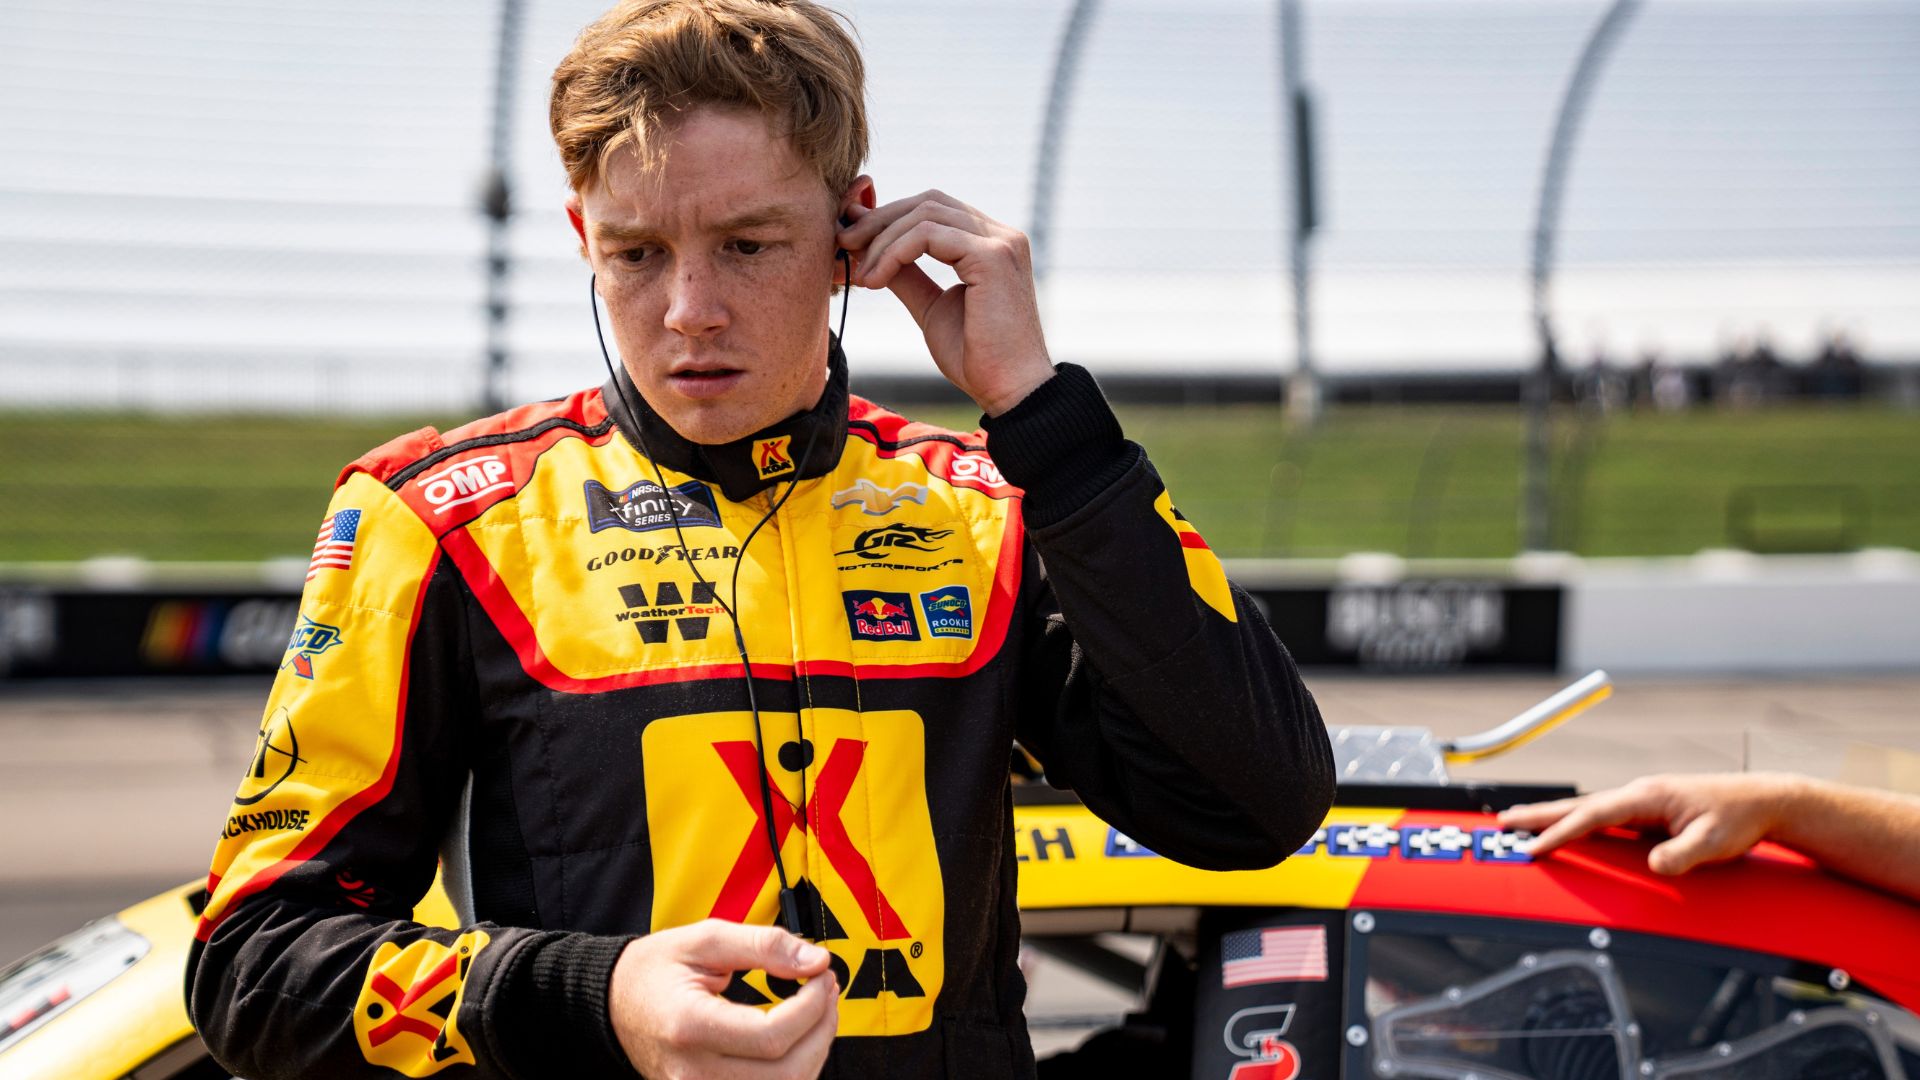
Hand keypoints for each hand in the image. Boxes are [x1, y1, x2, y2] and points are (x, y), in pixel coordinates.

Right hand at [608, 919, 837, 1079]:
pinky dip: (792, 1071)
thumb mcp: (706, 940)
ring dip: (814, 1053)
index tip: (822, 975)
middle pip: (785, 1073)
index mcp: (688, 1026)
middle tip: (827, 991)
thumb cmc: (655, 969)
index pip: (771, 1035)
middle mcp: (691, 1072)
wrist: (613, 1003)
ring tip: (816, 1012)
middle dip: (821, 1030)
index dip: (811, 1007)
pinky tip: (796, 1041)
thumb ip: (764, 946)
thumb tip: (816, 961)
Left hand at [837, 190, 1053, 415]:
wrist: (1009, 391)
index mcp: (991, 244)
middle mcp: (1000, 235)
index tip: (853, 240)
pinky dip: (895, 252)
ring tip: (862, 274)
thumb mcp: (931, 308)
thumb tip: (870, 249)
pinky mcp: (993, 256)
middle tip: (844, 242)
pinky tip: (877, 279)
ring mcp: (1000, 242)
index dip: (890, 219)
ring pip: (925, 214)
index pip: (935, 210)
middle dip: (880, 220)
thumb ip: (907, 275)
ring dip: (882, 239)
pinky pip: (928, 234)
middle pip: (928, 202)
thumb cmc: (977, 358)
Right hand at [1500, 772, 1803, 875]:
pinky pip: (1602, 818)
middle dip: (1538, 815)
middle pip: (1578, 806)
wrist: (1764, 801)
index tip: (1535, 847)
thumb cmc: (1739, 819)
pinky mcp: (1647, 811)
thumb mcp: (1714, 843)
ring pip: (1587, 810)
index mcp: (1647, 796)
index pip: (1593, 816)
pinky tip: (1565, 832)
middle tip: (1503, 823)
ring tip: (1520, 825)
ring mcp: (1641, 801)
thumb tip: (1652, 866)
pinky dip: (1576, 823)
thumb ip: (1681, 855)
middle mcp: (1638, 794)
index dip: (1561, 833)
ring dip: (1552, 817)